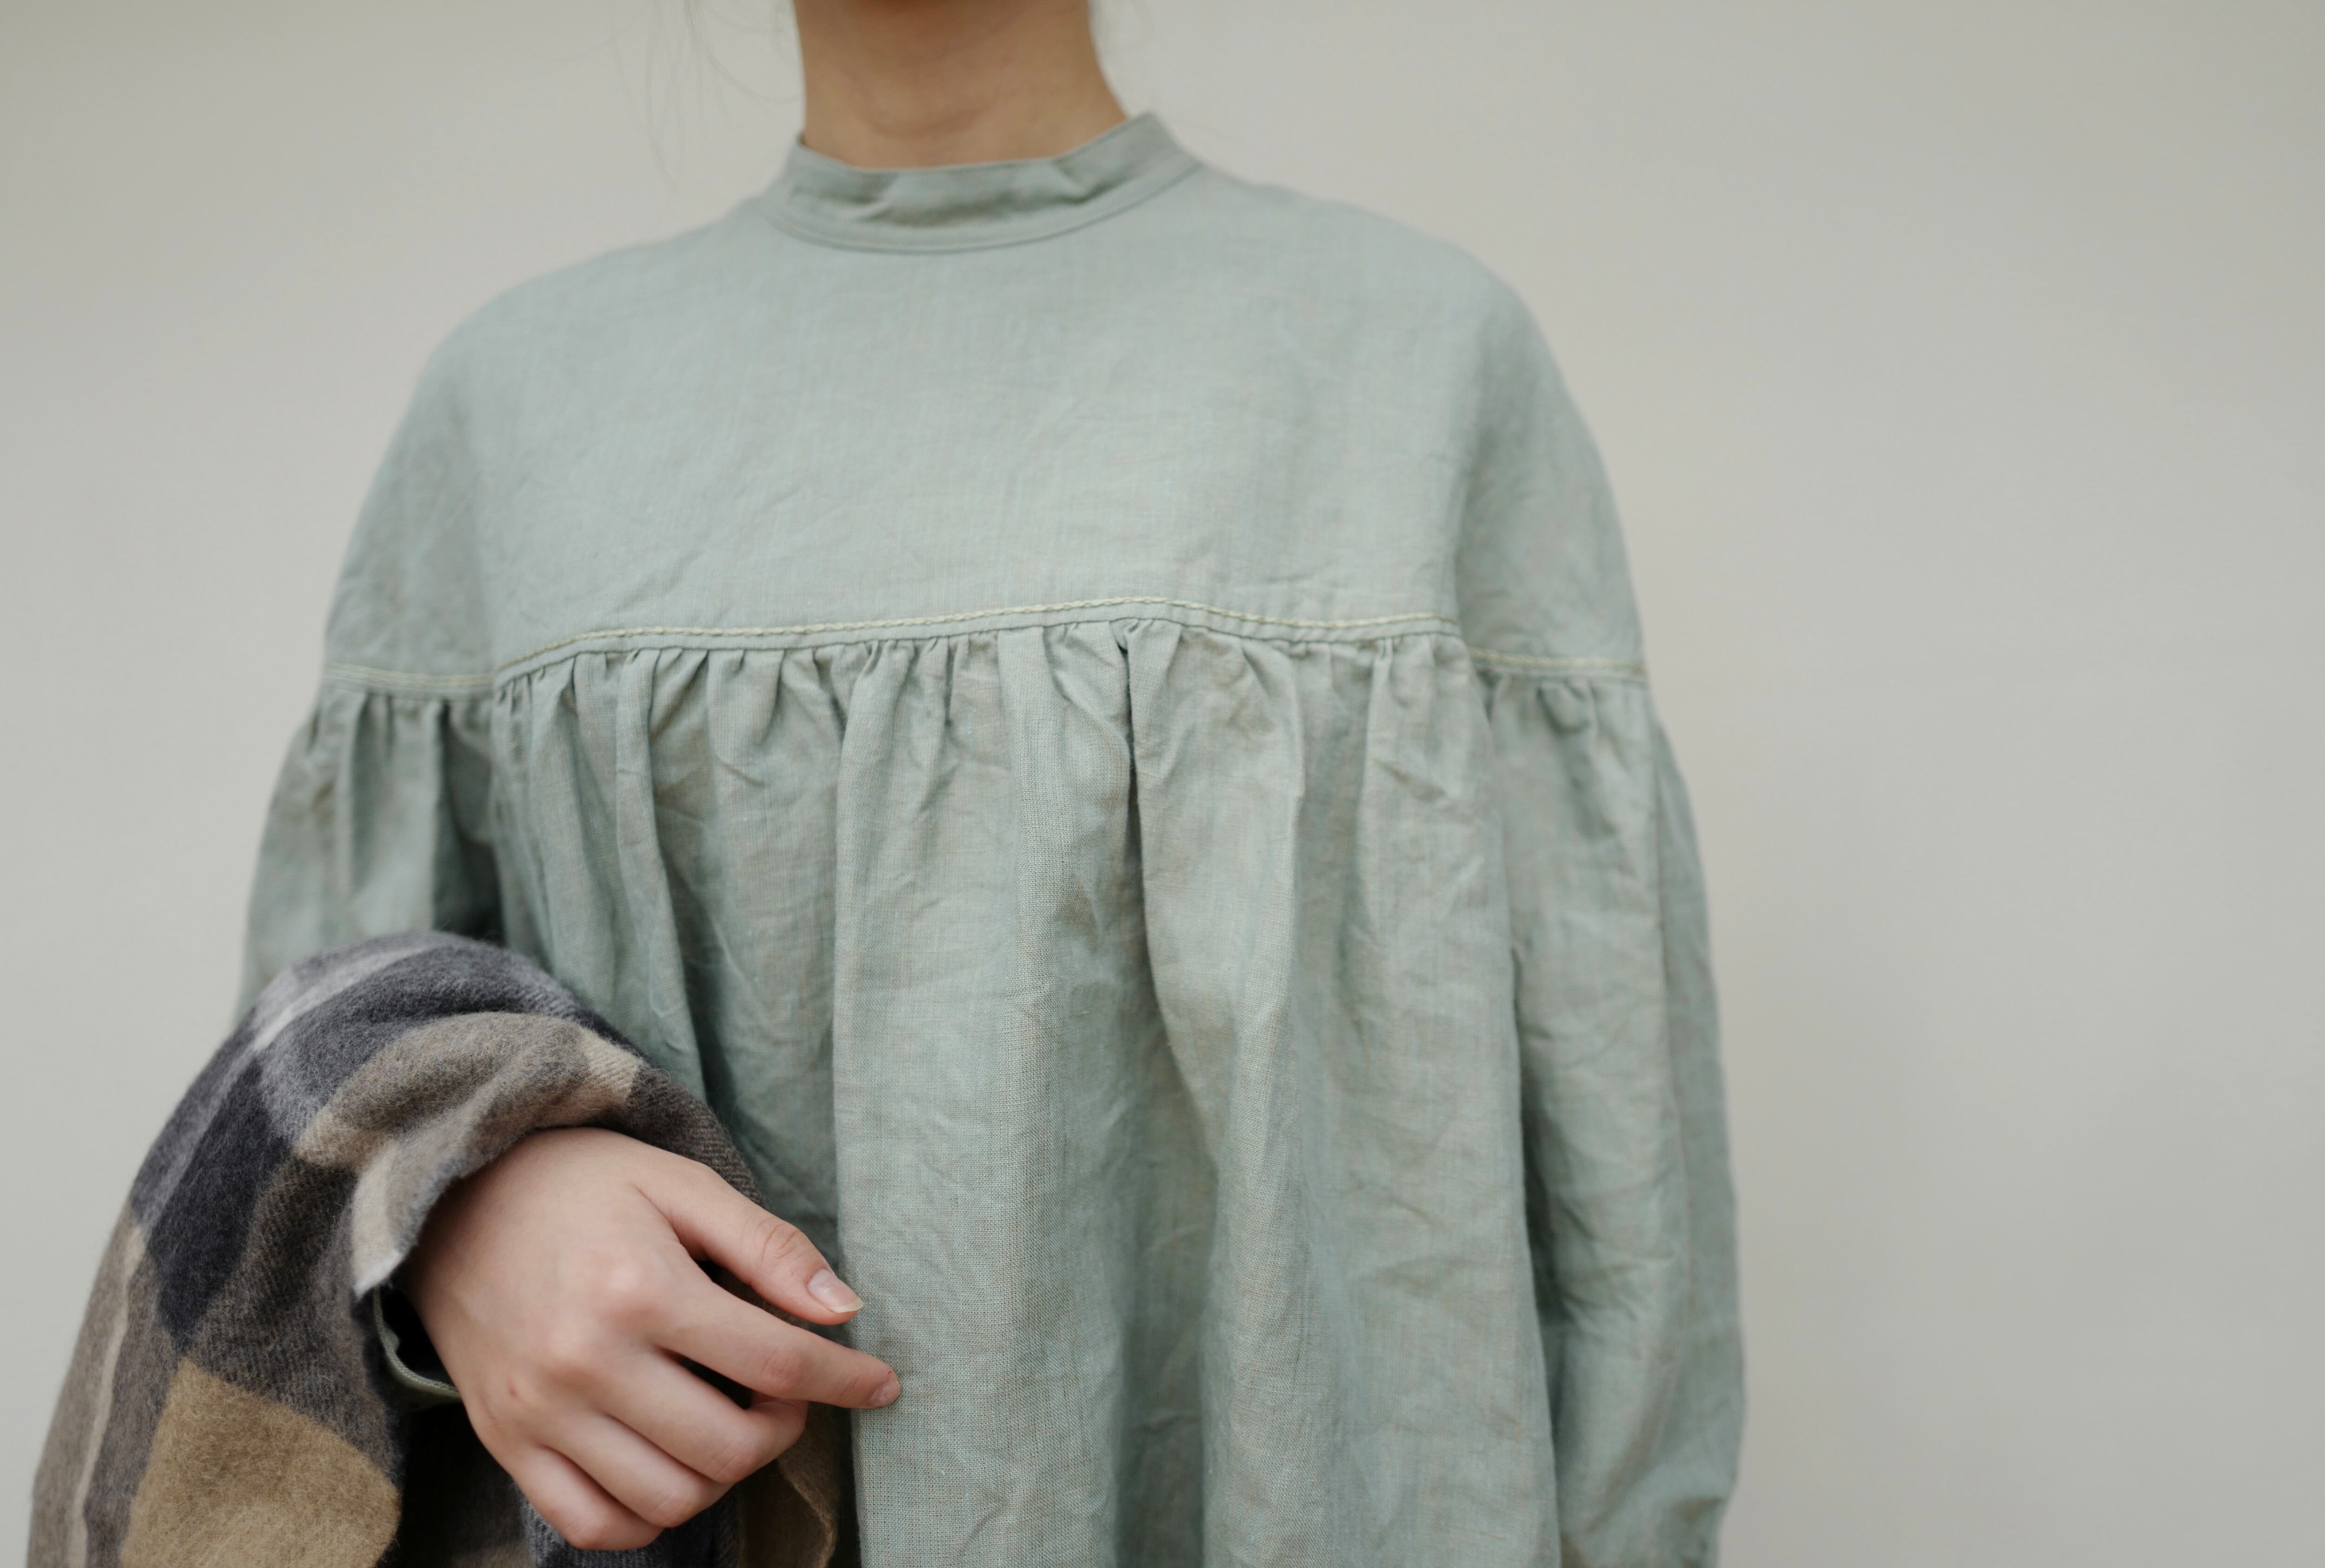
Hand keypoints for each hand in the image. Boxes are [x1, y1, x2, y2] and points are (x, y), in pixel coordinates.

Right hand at [400, 1126, 898, 1550]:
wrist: (453, 1197)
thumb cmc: (582, 1184)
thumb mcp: (682, 1184)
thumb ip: (768, 1247)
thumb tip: (843, 1308)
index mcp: (639, 1288)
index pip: (774, 1362)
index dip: (845, 1380)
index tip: (881, 1384)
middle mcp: (585, 1360)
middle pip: (728, 1446)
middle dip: (784, 1429)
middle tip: (786, 1392)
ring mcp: (539, 1412)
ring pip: (669, 1498)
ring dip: (724, 1474)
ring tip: (730, 1420)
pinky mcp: (505, 1442)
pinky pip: (591, 1524)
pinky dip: (649, 1516)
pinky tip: (672, 1466)